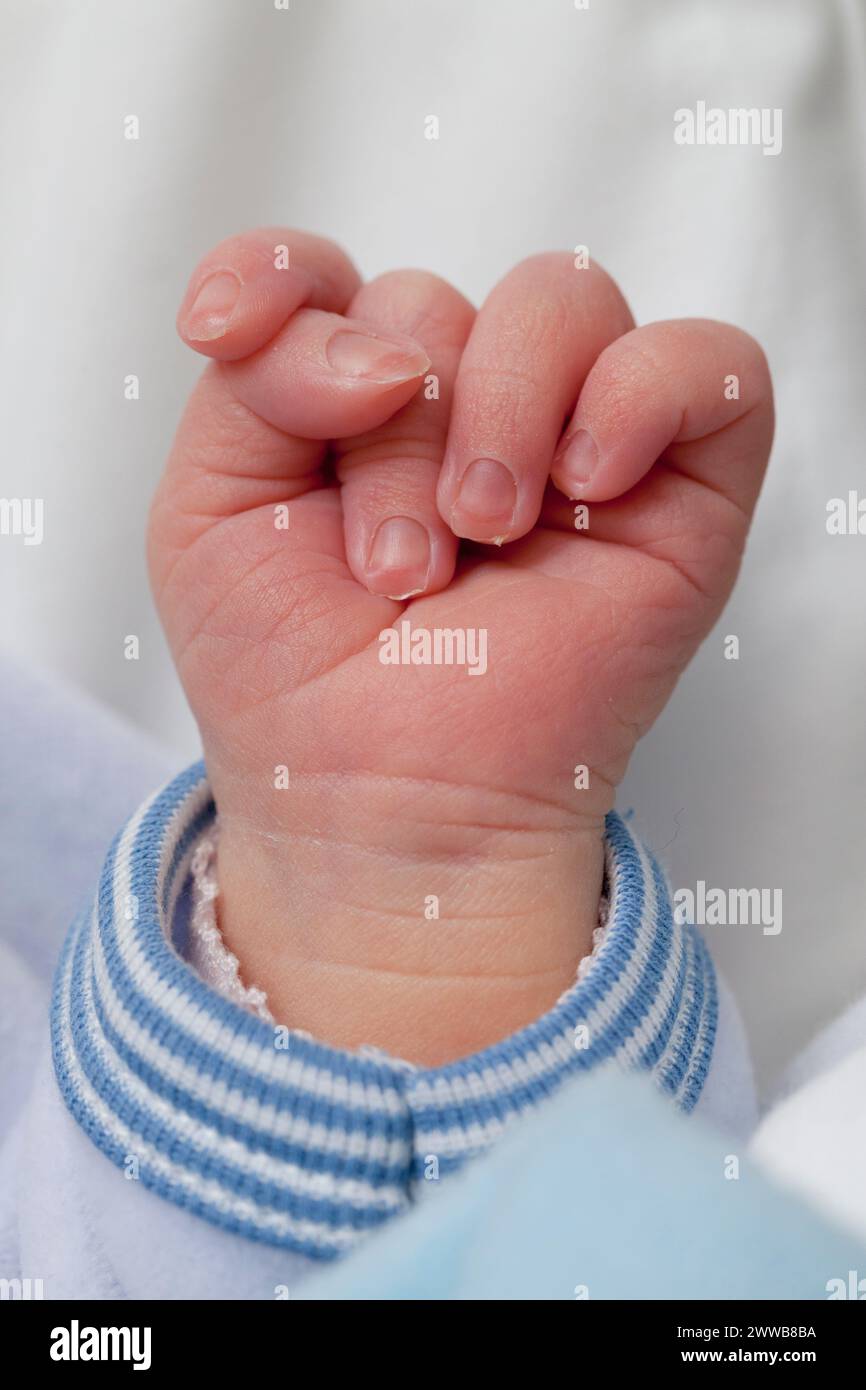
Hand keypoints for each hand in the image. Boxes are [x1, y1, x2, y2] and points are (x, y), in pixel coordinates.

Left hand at [149, 229, 772, 1063]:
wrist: (382, 805)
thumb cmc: (295, 681)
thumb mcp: (210, 511)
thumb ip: (255, 378)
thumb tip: (387, 346)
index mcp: (356, 409)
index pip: (330, 274)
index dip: (276, 277)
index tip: (223, 336)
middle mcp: (465, 411)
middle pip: (430, 303)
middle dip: (390, 438)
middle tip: (392, 571)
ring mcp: (573, 442)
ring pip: (560, 300)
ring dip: (495, 417)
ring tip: (483, 539)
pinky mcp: (679, 491)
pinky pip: (707, 362)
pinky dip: (639, 396)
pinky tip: (581, 488)